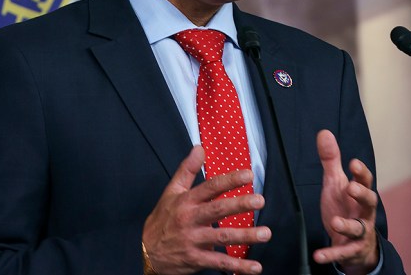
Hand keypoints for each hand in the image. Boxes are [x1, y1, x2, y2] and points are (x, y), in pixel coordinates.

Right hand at [141, 145, 270, 274]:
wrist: (146, 252)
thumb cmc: (162, 220)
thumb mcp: (171, 192)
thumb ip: (187, 170)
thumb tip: (199, 148)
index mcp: (187, 201)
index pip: (210, 187)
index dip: (229, 180)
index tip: (248, 175)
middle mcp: (190, 219)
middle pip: (217, 210)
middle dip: (240, 205)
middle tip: (260, 201)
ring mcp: (193, 240)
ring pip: (222, 237)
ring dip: (245, 236)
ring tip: (265, 234)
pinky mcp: (196, 259)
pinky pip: (219, 263)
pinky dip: (238, 267)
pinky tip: (254, 267)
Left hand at [313, 129, 379, 273]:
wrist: (354, 244)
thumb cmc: (345, 208)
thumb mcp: (336, 184)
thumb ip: (331, 161)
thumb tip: (324, 133)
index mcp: (360, 195)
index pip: (366, 181)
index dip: (361, 173)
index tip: (353, 163)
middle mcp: (364, 213)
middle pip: (370, 202)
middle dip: (362, 194)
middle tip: (351, 188)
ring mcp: (360, 232)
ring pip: (358, 228)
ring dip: (347, 225)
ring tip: (336, 222)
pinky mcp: (351, 250)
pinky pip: (342, 252)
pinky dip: (331, 254)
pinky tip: (318, 255)